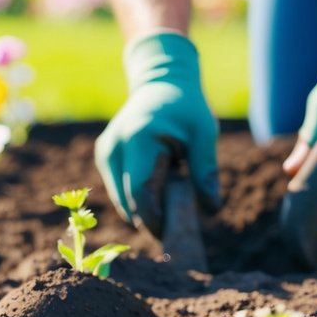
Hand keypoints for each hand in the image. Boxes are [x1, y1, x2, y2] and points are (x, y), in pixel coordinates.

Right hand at [96, 33, 220, 234]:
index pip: (140, 191)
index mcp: (139, 138)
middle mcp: (115, 145)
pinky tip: (158, 184)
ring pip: (121, 199)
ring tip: (170, 197)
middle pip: (128, 200)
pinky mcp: (104, 155)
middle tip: (176, 225)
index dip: (154, 218)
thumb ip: (205, 170)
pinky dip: (138, 197)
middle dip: (151, 219)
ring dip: (144, 209)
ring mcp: (105, 151)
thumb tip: (212, 210)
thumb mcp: (205, 133)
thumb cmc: (187, 108)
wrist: (161, 83)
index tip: (173, 232)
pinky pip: (119, 189)